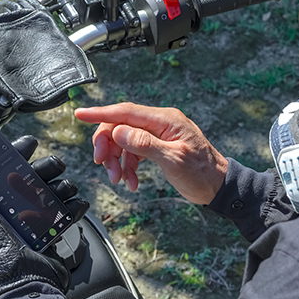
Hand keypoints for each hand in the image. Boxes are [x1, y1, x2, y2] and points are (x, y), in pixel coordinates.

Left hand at [0, 136, 88, 298]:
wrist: (28, 289)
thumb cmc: (0, 260)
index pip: (3, 172)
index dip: (15, 155)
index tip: (28, 144)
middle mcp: (12, 212)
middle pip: (31, 179)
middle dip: (45, 168)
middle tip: (54, 165)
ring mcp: (33, 223)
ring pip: (51, 193)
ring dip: (61, 186)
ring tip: (66, 187)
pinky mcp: (50, 234)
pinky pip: (65, 214)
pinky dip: (73, 207)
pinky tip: (76, 204)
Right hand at [74, 103, 227, 204]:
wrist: (219, 186)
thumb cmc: (201, 173)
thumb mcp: (172, 160)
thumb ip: (144, 144)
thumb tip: (119, 132)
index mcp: (165, 120)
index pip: (125, 111)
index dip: (100, 114)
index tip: (79, 115)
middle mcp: (160, 123)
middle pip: (120, 126)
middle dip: (107, 146)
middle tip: (103, 165)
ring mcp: (158, 134)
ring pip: (124, 141)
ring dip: (117, 161)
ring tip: (120, 180)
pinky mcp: (157, 146)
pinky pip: (133, 151)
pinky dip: (128, 166)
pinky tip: (130, 182)